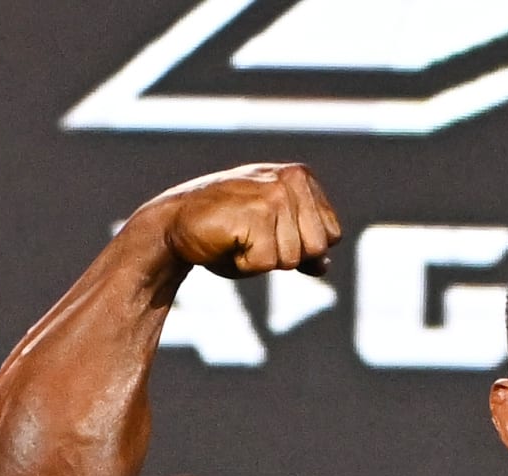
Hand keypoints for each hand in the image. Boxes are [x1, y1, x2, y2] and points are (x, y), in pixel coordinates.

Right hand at [144, 163, 340, 279]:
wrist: (175, 222)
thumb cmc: (224, 229)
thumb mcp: (270, 235)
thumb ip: (300, 246)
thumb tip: (325, 266)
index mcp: (301, 177)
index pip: (332, 235)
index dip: (303, 249)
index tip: (272, 235)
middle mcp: (291, 178)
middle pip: (318, 248)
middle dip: (286, 256)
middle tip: (254, 237)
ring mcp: (273, 194)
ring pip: (293, 258)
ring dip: (263, 260)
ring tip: (239, 237)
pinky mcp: (255, 214)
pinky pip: (267, 264)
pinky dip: (245, 264)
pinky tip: (228, 241)